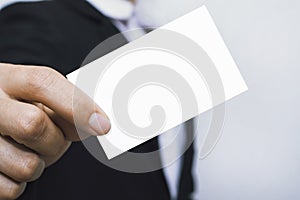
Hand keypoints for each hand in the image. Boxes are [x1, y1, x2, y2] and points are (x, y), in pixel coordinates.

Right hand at [0, 63, 110, 198]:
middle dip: (57, 140)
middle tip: (57, 139)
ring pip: (27, 164)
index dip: (78, 105)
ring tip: (30, 150)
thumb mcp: (38, 99)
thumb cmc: (21, 109)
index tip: (102, 125)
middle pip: (33, 124)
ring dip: (40, 163)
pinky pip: (12, 188)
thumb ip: (64, 106)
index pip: (43, 83)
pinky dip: (21, 181)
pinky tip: (13, 164)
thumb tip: (97, 123)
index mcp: (9, 79)